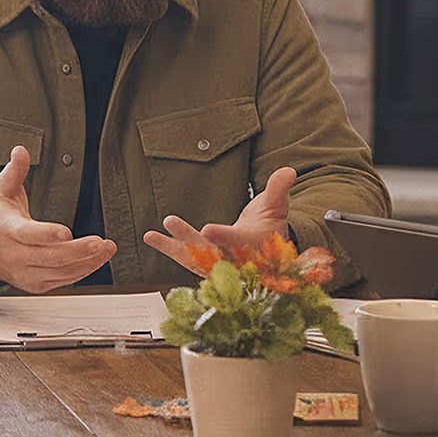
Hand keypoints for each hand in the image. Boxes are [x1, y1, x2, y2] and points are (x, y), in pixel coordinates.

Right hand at [0, 145, 115, 291]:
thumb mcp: (1, 191)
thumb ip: (14, 171)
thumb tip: (21, 150)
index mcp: (6, 230)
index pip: (26, 235)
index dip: (46, 234)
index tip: (67, 232)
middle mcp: (14, 256)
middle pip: (48, 257)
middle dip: (78, 251)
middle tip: (101, 242)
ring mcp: (25, 273)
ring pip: (59, 272)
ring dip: (87, 261)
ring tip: (107, 248)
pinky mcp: (36, 285)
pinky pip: (63, 280)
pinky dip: (83, 270)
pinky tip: (98, 257)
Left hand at [142, 166, 294, 274]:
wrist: (265, 251)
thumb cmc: (270, 226)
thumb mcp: (277, 206)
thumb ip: (278, 190)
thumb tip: (288, 172)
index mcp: (252, 247)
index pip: (237, 242)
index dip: (223, 237)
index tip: (208, 229)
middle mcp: (232, 260)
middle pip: (209, 252)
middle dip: (189, 239)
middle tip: (171, 221)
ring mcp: (217, 264)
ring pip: (193, 258)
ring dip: (171, 247)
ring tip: (151, 235)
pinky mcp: (204, 264)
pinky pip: (184, 258)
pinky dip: (168, 248)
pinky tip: (150, 236)